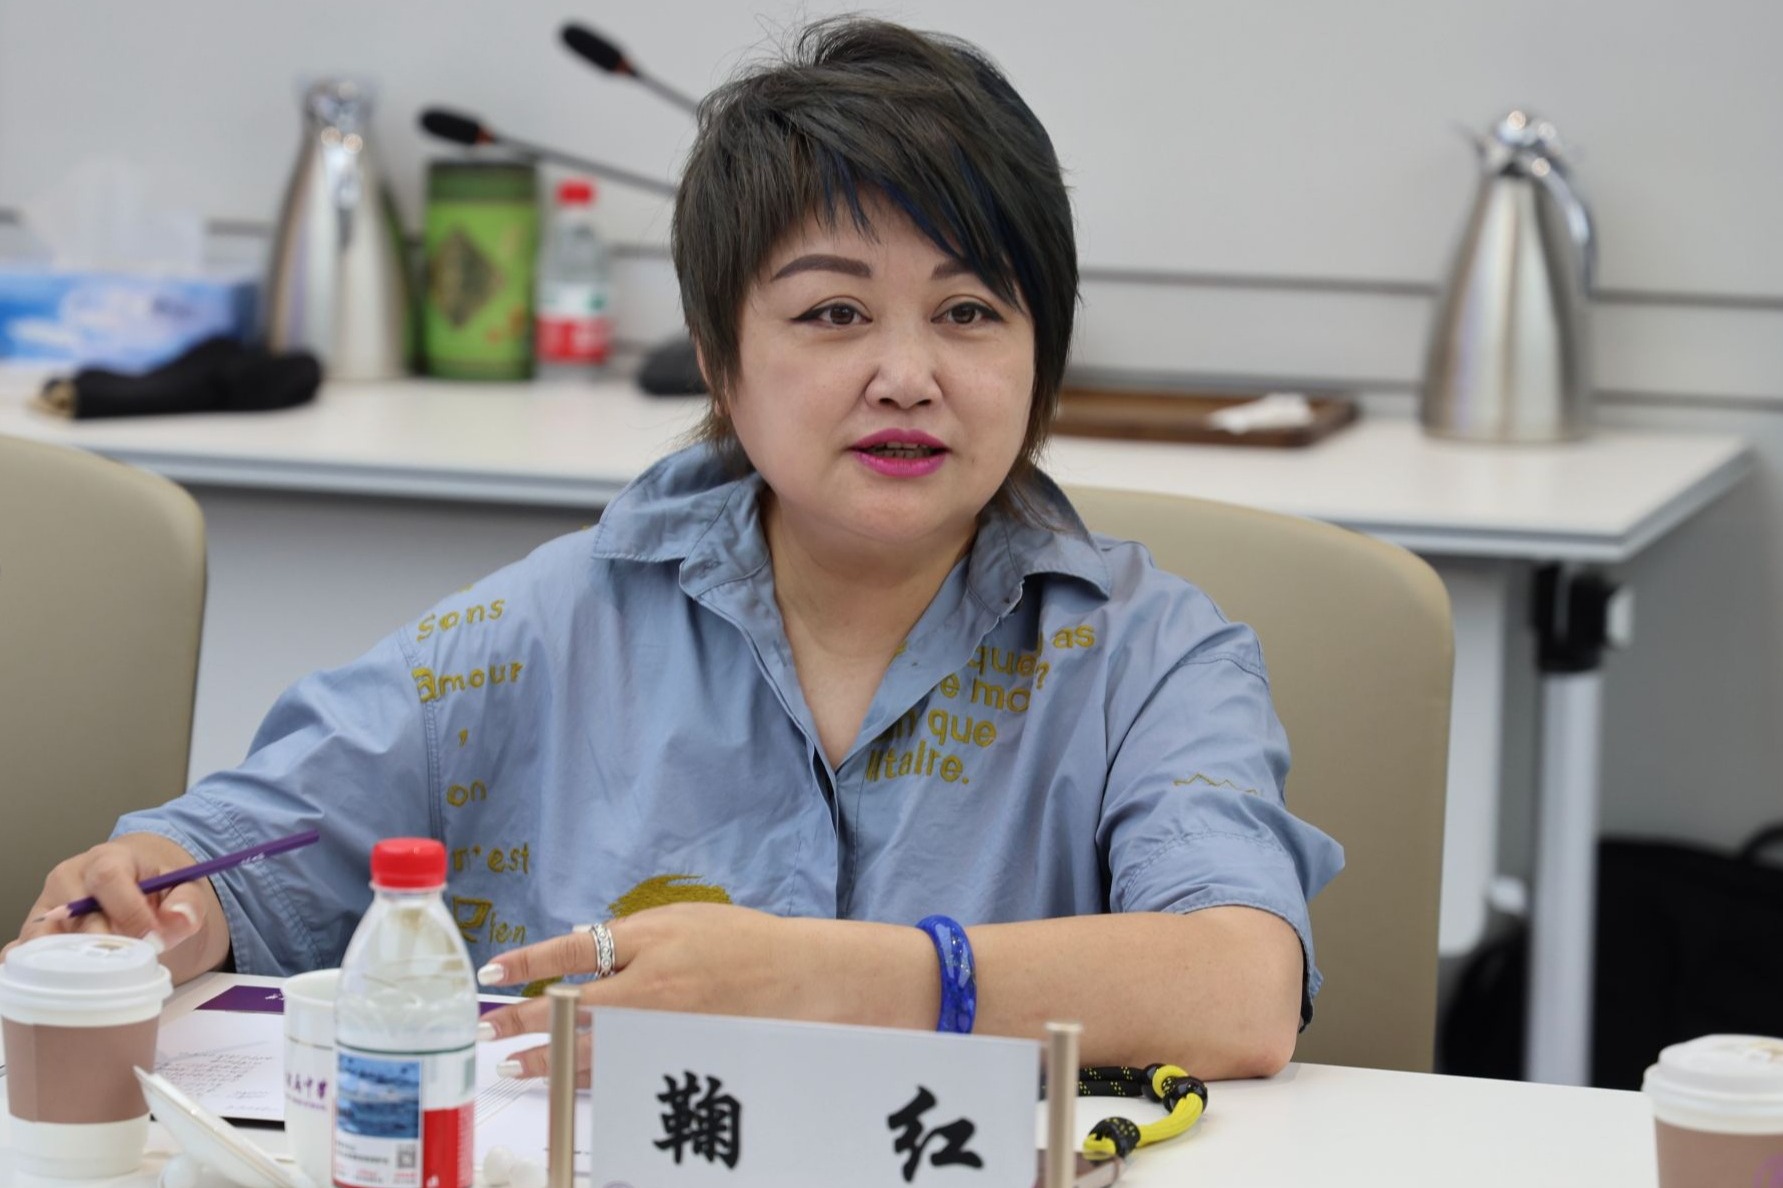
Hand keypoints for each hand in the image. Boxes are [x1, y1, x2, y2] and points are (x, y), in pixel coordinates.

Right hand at [7, 834, 218, 973]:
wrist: (134, 878)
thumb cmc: (155, 883)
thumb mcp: (184, 885)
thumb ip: (188, 901)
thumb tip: (178, 919)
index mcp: (106, 858)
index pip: (108, 878)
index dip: (129, 911)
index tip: (151, 939)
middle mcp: (69, 878)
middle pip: (77, 915)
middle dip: (107, 943)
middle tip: (129, 960)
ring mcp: (47, 904)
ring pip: (48, 938)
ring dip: (75, 960)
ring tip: (102, 972)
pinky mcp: (36, 929)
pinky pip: (27, 951)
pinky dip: (41, 967)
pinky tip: (64, 979)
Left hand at [477, 903, 816, 1083]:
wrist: (798, 978)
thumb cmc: (744, 943)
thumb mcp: (685, 917)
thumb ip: (630, 932)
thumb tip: (576, 942)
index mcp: (649, 939)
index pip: (572, 950)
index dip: (528, 961)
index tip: (494, 971)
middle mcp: (649, 983)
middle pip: (569, 1004)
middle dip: (522, 1018)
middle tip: (488, 1029)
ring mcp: (661, 1023)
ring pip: (588, 1046)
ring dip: (547, 1056)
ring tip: (515, 1063)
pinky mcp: (674, 1052)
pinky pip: (621, 1067)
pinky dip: (587, 1072)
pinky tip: (566, 1076)